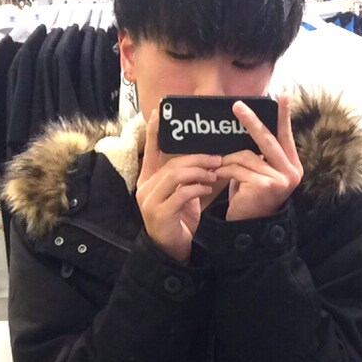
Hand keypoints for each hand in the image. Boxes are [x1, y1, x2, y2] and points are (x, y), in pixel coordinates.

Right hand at [137, 110, 219, 262]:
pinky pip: (181, 193)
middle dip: (196, 158)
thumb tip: (205, 157)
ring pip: (175, 175)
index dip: (154, 130)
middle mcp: (145, 188)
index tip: (159, 111)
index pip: (151, 150)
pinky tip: (208, 188)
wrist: (172, 250)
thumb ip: (186, 176)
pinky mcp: (159, 214)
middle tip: (216, 158)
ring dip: (199, 172)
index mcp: (148, 179)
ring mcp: (150, 201)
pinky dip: (197, 188)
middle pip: (171, 162)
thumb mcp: (182, 193)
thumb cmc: (180, 219)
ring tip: (214, 173)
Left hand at [217, 95, 302, 222]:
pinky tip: (216, 176)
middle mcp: (291, 173)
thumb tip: (251, 125)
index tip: (283, 96)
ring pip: (247, 155)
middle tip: (236, 106)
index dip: (283, 116)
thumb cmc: (250, 198)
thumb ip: (260, 154)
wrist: (246, 228)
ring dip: (228, 160)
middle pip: (268, 139)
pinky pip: (238, 168)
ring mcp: (279, 179)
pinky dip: (224, 170)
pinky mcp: (264, 185)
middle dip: (250, 121)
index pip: (286, 137)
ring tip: (217, 167)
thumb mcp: (257, 173)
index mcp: (292, 167)